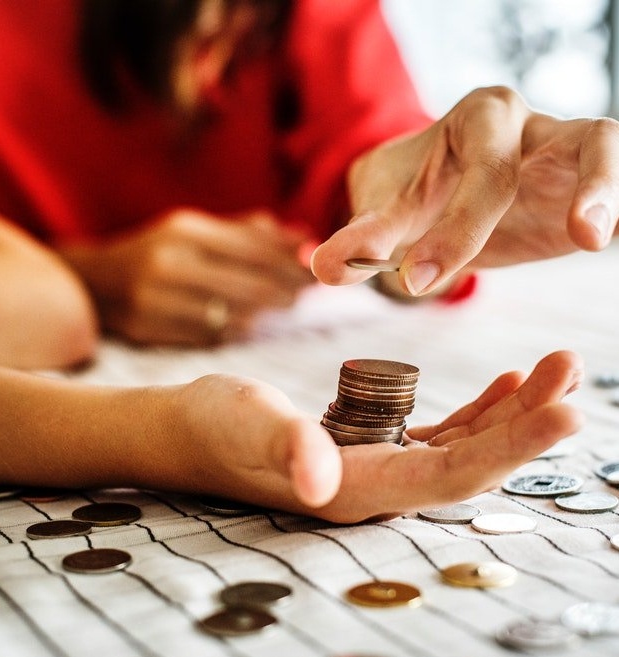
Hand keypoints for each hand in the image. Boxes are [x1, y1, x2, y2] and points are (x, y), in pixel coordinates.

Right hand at [61, 208, 314, 345]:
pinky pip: (210, 335)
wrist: (97, 281)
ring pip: (232, 314)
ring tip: (284, 305)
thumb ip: (249, 233)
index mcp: (184, 231)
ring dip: (265, 312)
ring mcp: (156, 299)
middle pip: (248, 284)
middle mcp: (169, 263)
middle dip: (286, 290)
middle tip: (309, 293)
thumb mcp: (197, 230)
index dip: (290, 263)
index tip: (315, 270)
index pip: (253, 249)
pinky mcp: (149, 328)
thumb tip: (304, 238)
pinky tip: (250, 322)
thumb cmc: (159, 252)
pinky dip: (237, 329)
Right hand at [144, 350, 583, 523]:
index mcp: (357, 489)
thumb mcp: (247, 425)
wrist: (191, 429)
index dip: (512, 450)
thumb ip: (286, 449)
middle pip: (472, 463)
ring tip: (553, 371)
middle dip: (529, 423)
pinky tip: (505, 387)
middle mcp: (378, 488)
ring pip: (464, 447)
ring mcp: (377, 468)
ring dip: (513, 413)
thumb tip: (320, 481)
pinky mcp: (371, 446)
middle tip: (572, 373)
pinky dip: (478, 411)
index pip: (451, 477)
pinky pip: (439, 434)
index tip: (565, 412)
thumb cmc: (214, 425)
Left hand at [311, 87, 618, 295]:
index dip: (458, 227)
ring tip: (592, 238)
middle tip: (547, 250)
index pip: (483, 169)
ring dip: (606, 190)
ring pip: (603, 150)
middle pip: (558, 148)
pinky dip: (612, 212)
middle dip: (560, 200)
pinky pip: (612, 196)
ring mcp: (564, 155)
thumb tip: (323, 268)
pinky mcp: (582, 192)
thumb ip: (361, 238)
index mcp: (479, 120)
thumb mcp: (386, 211)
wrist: (437, 194)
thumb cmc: (413, 192)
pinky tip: (600, 239)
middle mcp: (530, 127)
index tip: (418, 279)